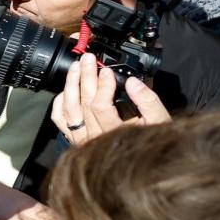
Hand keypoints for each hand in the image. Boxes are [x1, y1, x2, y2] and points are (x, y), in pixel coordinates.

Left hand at [51, 53, 171, 145]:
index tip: (106, 70)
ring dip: (71, 85)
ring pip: (69, 109)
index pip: (101, 106)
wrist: (143, 160)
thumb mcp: (159, 120)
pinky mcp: (75, 139)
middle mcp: (95, 138)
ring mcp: (82, 140)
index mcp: (115, 133)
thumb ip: (148, 100)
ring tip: (75, 67)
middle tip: (87, 59)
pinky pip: (61, 120)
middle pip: (83, 104)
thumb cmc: (152, 140)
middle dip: (85, 77)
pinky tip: (66, 90)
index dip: (102, 86)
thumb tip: (133, 81)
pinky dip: (60, 103)